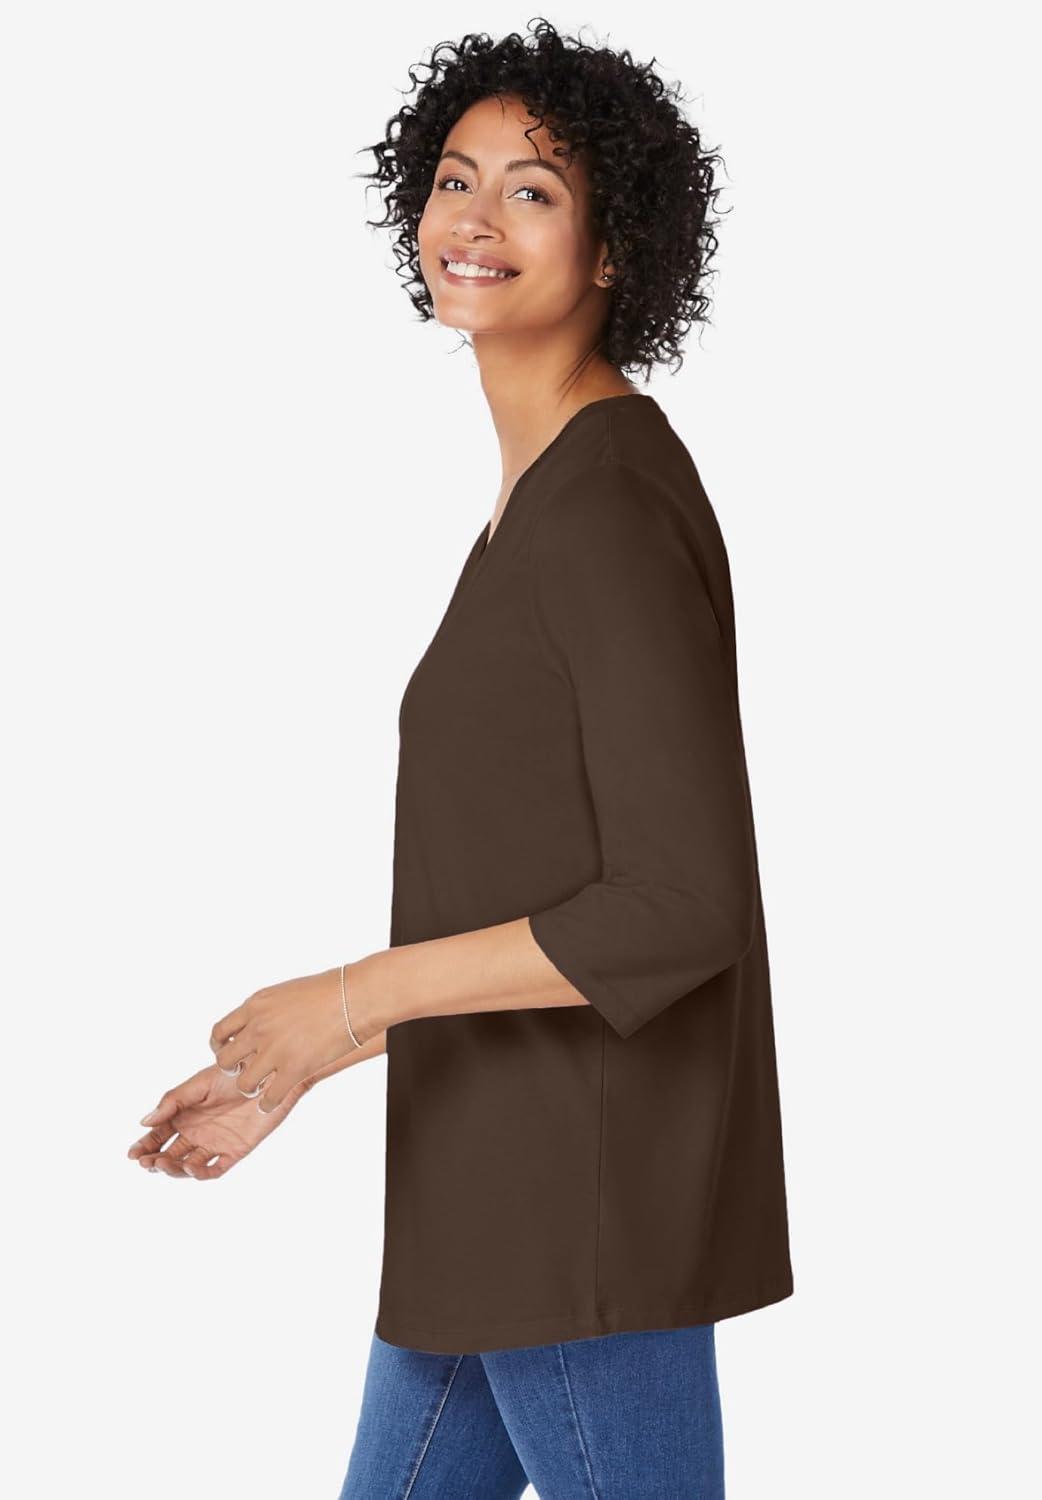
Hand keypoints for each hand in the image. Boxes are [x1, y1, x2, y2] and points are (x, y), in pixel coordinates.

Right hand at [127, 1061, 309, 1178]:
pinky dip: (200, 1173)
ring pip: (188, 1165)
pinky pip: (215, 1168)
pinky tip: (190, 1167)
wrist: (267, 1075)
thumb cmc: (232, 1073)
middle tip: (146, 1162)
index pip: (158, 1136)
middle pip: (170, 1154)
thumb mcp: (199, 1083)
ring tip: (162, 1164)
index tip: (132, 1154)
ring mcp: (215, 1143)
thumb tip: (144, 1122)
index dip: (144, 1146)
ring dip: (173, 1169)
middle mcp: (197, 1132)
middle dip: (155, 1161)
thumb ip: (172, 1102)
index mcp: (185, 1115)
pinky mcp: (235, 1151)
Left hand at [207, 964, 365, 1114]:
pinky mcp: (294, 1069)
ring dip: (250, 1088)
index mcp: (255, 1005)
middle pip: (225, 1060)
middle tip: (243, 1071)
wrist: (355, 997)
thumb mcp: (286, 992)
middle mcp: (259, 1027)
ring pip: (243, 1083)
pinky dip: (267, 1103)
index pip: (219, 1031)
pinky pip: (269, 1097)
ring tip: (260, 1088)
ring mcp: (275, 1050)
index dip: (219, 1047)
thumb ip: (266, 1010)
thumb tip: (258, 1024)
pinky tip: (272, 1101)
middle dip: (231, 1069)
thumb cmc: (328, 991)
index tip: (229, 1052)